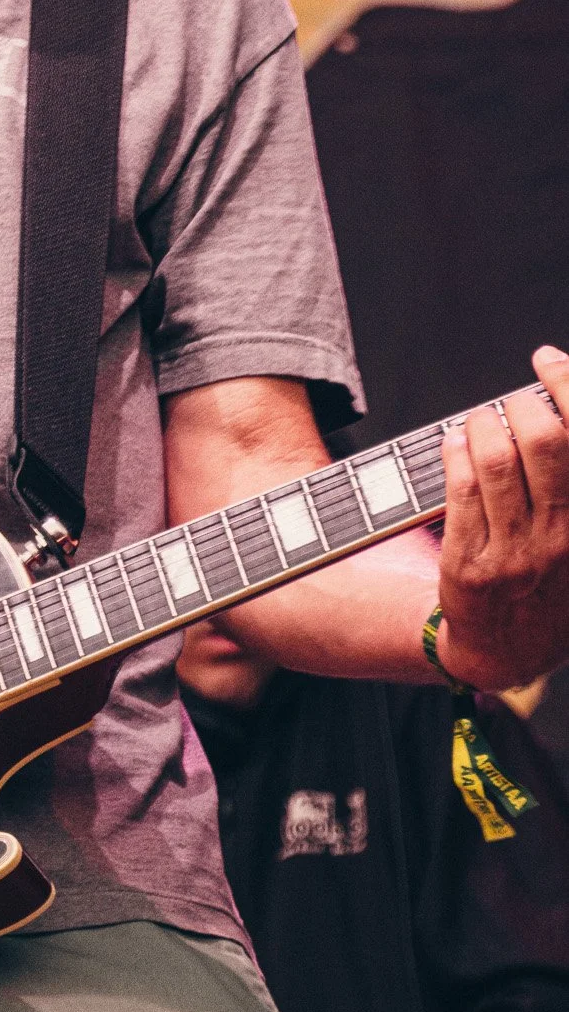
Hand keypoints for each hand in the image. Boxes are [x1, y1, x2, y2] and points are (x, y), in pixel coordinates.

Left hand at [437, 347, 568, 689]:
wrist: (510, 651)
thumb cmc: (550, 578)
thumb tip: (557, 402)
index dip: (568, 385)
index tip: (547, 361)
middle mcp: (563, 535)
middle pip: (542, 440)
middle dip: (520, 403)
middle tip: (510, 404)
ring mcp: (516, 552)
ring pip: (494, 459)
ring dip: (480, 425)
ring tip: (478, 423)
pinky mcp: (469, 564)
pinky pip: (459, 490)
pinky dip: (454, 453)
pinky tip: (454, 444)